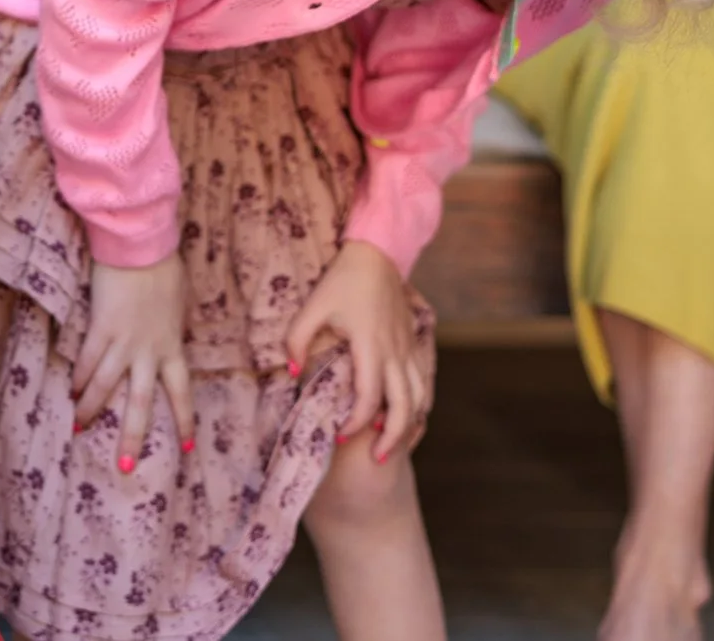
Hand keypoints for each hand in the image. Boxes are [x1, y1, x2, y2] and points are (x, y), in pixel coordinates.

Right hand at [73, 254, 193, 473]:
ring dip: (92, 410)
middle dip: (133, 436)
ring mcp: (123, 341)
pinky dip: (79, 377)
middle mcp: (148, 352)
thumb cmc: (163, 269)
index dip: (183, 421)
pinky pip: (87, 359)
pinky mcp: (100, 327)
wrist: (141, 247)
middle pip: (140, 403)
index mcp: (172, 347)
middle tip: (126, 466)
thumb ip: (171, 324)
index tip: (185, 448)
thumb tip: (169, 331)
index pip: (181, 392)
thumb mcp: (178, 303)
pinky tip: (71, 391)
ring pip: (105, 386)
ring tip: (80, 428)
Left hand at [285, 240, 429, 462]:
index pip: (368, 398)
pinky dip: (421, 403)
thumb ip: (296, 339)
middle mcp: (394, 352)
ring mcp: (408, 348)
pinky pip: (425, 381)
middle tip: (377, 459)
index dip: (355, 424)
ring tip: (393, 442)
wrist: (378, 253)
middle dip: (392, 438)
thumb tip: (289, 373)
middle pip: (405, 407)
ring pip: (421, 396)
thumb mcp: (313, 307)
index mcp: (370, 346)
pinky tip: (411, 415)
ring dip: (409, 423)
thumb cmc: (342, 280)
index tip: (339, 436)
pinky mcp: (414, 342)